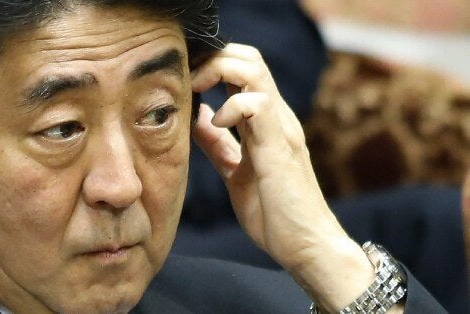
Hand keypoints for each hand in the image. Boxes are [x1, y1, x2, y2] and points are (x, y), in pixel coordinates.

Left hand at [191, 44, 384, 310]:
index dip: (212, 64)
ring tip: (196, 90)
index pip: (243, 70)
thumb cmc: (275, 213)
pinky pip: (257, 106)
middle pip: (249, 58)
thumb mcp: (235, 173)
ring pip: (253, 71)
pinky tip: (217, 124)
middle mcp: (277, 117)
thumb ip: (218, 146)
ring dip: (218, 71)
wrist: (307, 247)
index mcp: (266, 122)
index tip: (185, 81)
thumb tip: (197, 120)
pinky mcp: (280, 147)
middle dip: (211, 59)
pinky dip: (231, 106)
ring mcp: (281, 129)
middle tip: (187, 82)